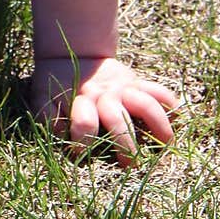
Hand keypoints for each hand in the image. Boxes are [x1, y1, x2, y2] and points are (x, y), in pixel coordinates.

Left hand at [31, 55, 180, 165]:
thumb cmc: (56, 84)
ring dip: (157, 126)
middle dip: (125, 146)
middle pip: (118, 121)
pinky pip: (158, 90)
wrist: (70, 52)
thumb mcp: (43, 98)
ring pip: (145, 104)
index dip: (81, 142)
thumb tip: (61, 134)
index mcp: (80, 101)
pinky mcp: (136, 82)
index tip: (80, 153)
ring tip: (165, 146)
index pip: (84, 123)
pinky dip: (170, 103)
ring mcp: (123, 88)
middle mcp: (105, 95)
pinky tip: (177, 118)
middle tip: (131, 166)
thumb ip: (47, 117)